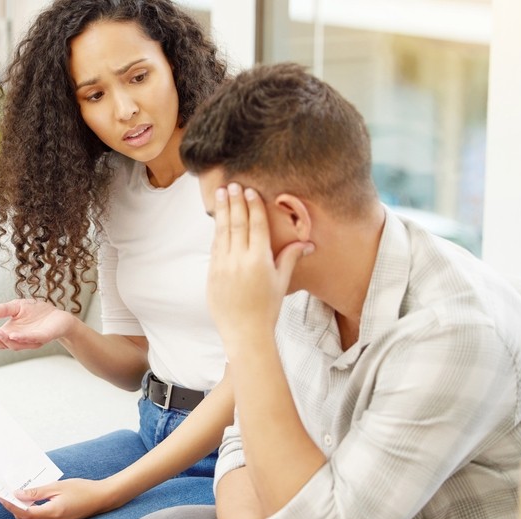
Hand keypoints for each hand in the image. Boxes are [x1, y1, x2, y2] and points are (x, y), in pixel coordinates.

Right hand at [0, 299, 76, 350]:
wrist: (58, 315)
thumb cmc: (37, 312)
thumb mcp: (17, 306)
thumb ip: (4, 309)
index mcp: (11, 333)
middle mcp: (19, 340)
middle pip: (2, 344)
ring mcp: (31, 340)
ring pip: (15, 344)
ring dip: (4, 340)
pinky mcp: (43, 338)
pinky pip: (31, 339)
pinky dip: (21, 338)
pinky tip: (13, 335)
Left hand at [0, 478, 112, 518]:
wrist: (101, 499)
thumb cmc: (82, 489)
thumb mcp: (57, 487)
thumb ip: (37, 492)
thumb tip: (17, 494)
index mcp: (52, 513)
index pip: (24, 512)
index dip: (10, 505)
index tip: (1, 495)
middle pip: (25, 517)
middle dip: (12, 506)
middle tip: (3, 493)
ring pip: (31, 518)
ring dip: (21, 508)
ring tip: (13, 494)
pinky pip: (39, 518)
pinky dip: (30, 509)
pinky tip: (28, 498)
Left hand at [206, 183, 312, 348]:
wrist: (244, 332)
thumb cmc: (267, 308)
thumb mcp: (282, 282)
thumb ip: (290, 258)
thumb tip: (308, 243)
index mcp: (259, 260)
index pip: (256, 225)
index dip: (252, 206)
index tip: (249, 190)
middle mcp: (239, 260)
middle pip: (237, 223)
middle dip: (235, 202)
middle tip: (233, 184)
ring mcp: (223, 266)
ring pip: (222, 232)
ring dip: (222, 211)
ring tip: (221, 193)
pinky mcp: (212, 273)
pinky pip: (215, 247)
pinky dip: (217, 231)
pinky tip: (217, 219)